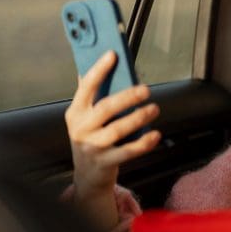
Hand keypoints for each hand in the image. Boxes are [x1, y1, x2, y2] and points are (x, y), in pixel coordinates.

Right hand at [64, 50, 160, 226]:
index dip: (99, 70)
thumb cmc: (91, 139)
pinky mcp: (104, 163)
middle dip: (127, 97)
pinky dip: (143, 143)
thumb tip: (99, 61)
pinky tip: (155, 134)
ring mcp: (91, 147)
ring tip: (154, 108)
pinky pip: (127, 151)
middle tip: (146, 89)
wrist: (87, 176)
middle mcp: (81, 128)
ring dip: (138, 117)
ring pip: (117, 130)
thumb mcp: (85, 118)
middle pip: (105, 108)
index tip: (113, 55)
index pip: (86, 87)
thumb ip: (92, 94)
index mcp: (75, 112)